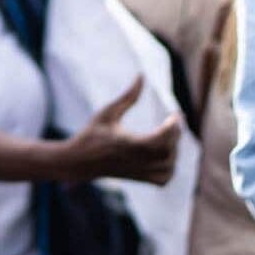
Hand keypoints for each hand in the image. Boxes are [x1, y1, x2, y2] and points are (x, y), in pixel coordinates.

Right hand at [61, 76, 179, 183]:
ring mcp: (138, 172)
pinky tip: (165, 153)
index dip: (173, 126)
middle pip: (168, 151)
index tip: (174, 113)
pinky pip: (163, 178)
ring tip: (168, 135)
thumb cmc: (92, 134)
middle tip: (174, 120)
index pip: (161, 139)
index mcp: (128, 144)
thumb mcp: (108, 112)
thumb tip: (142, 76)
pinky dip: (170, 167)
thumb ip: (128, 96)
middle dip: (175, 134)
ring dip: (174, 149)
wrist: (79, 162)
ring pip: (169, 165)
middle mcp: (135, 160)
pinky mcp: (139, 178)